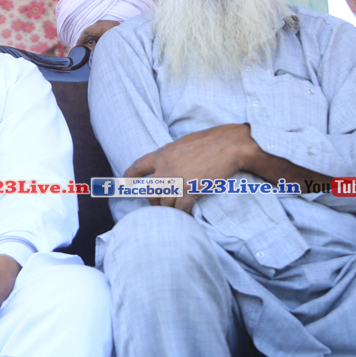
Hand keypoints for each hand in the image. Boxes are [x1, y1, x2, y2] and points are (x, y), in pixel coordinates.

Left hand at [125, 124, 253, 212]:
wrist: (230, 146)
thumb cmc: (212, 141)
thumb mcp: (183, 143)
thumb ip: (172, 156)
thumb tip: (169, 165)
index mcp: (162, 154)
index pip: (138, 166)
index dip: (130, 176)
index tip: (125, 182)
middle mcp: (166, 169)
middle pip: (151, 192)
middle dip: (153, 201)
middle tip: (159, 206)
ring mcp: (178, 181)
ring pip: (165, 203)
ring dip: (169, 210)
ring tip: (173, 213)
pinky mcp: (192, 190)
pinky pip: (181, 208)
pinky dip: (182, 214)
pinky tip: (185, 216)